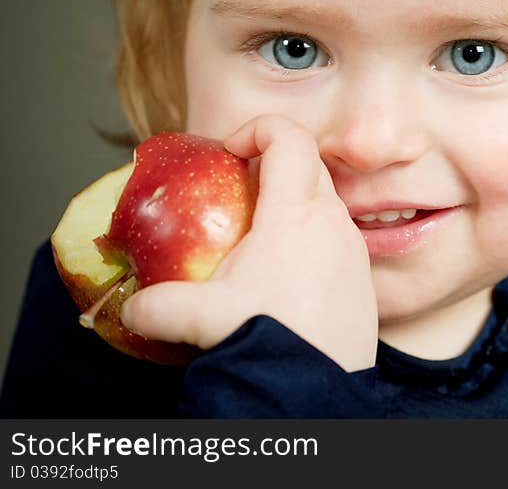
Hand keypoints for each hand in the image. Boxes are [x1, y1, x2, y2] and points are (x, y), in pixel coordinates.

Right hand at [120, 114, 377, 371]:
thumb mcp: (202, 319)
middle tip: (235, 194)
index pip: (290, 137)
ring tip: (257, 241)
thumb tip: (135, 309)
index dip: (258, 129)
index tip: (229, 152)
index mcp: (296, 214)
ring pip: (324, 202)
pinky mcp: (361, 276)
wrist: (320, 388)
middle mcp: (332, 222)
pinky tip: (284, 277)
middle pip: (307, 163)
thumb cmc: (271, 341)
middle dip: (270, 166)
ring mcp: (353, 248)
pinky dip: (309, 239)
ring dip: (290, 205)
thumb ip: (158, 305)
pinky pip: (336, 238)